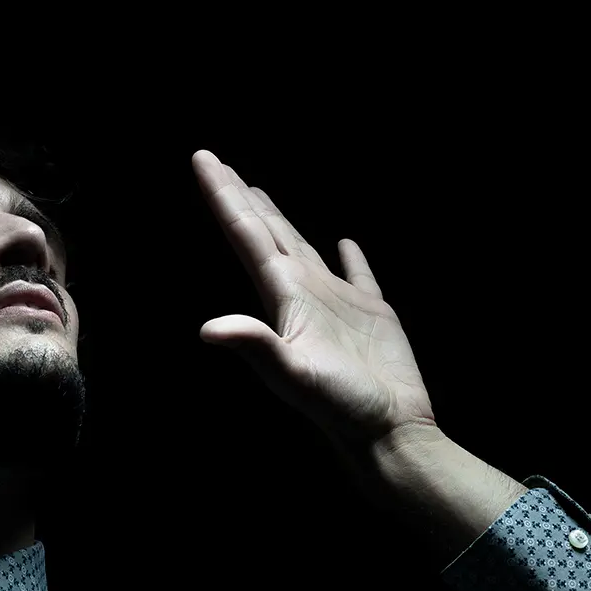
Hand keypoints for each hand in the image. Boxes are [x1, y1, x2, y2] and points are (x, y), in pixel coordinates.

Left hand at [192, 150, 438, 453]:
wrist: (387, 431)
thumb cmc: (341, 406)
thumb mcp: (293, 375)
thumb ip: (255, 346)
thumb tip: (208, 330)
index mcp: (282, 296)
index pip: (245, 233)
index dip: (223, 196)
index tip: (202, 159)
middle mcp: (302, 293)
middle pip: (263, 232)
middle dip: (239, 197)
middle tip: (215, 163)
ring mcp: (335, 303)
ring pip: (300, 247)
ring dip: (279, 219)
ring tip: (258, 191)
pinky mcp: (372, 315)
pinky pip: (360, 275)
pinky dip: (351, 257)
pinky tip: (344, 242)